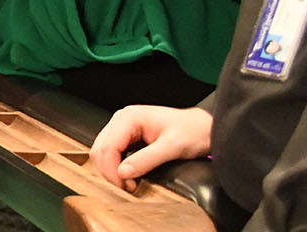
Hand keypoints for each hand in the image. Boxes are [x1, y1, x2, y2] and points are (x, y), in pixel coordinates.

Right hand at [89, 105, 212, 192]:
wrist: (205, 128)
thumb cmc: (193, 131)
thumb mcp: (172, 147)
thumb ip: (146, 160)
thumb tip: (123, 172)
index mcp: (129, 118)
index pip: (107, 147)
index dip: (112, 170)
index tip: (126, 186)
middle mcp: (122, 119)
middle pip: (100, 150)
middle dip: (110, 172)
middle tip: (127, 187)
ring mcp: (123, 127)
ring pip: (103, 152)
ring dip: (112, 170)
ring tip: (129, 182)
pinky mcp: (127, 135)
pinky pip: (112, 152)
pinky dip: (116, 166)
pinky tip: (129, 174)